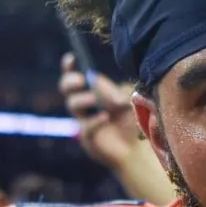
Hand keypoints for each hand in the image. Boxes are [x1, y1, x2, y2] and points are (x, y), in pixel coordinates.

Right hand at [59, 53, 145, 170]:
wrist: (139, 147)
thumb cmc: (133, 119)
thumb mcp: (128, 100)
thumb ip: (114, 91)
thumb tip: (100, 87)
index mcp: (93, 90)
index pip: (76, 75)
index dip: (70, 66)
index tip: (71, 58)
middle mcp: (85, 104)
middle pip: (66, 88)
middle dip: (70, 82)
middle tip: (81, 81)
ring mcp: (83, 120)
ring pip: (72, 105)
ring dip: (81, 99)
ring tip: (93, 99)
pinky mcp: (87, 137)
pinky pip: (85, 127)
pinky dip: (94, 121)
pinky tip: (105, 117)